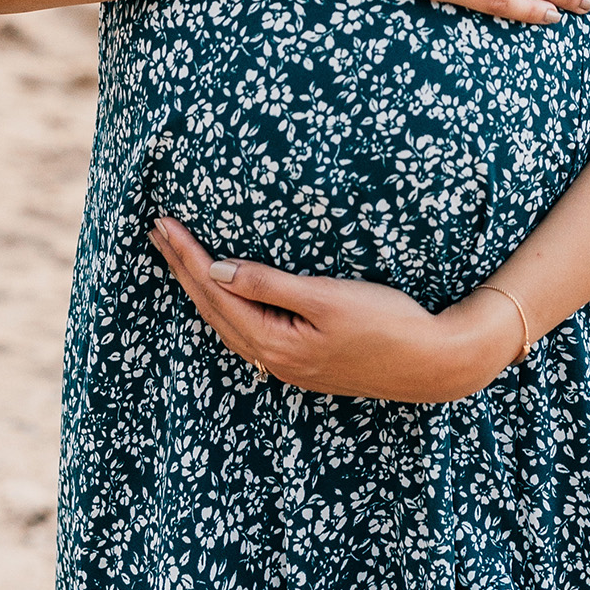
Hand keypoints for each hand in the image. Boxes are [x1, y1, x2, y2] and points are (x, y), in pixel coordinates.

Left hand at [150, 216, 521, 403]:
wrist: (433, 362)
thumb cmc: (387, 323)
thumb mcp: (327, 297)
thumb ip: (270, 284)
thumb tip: (217, 270)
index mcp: (274, 343)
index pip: (216, 292)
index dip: (187, 256)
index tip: (163, 223)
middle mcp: (273, 359)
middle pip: (212, 310)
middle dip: (182, 269)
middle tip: (157, 232)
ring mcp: (288, 365)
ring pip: (226, 324)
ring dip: (199, 289)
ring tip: (177, 259)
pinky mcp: (303, 362)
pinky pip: (245, 333)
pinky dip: (224, 309)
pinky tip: (223, 299)